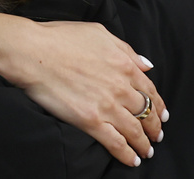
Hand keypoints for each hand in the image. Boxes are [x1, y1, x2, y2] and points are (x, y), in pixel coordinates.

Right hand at [0, 8, 165, 167]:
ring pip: (135, 130)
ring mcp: (107, 106)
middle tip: (155, 136)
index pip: (150, 89)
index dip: (158, 104)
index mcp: (124, 64)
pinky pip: (116, 143)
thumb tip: (145, 64)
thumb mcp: (98, 32)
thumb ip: (125, 49)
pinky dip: (127, 154)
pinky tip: (132, 160)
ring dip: (144, 144)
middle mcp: (121, 87)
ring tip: (146, 152)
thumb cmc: (59, 38)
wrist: (32, 52)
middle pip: (146, 112)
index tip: (161, 114)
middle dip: (153, 127)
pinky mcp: (91, 121)